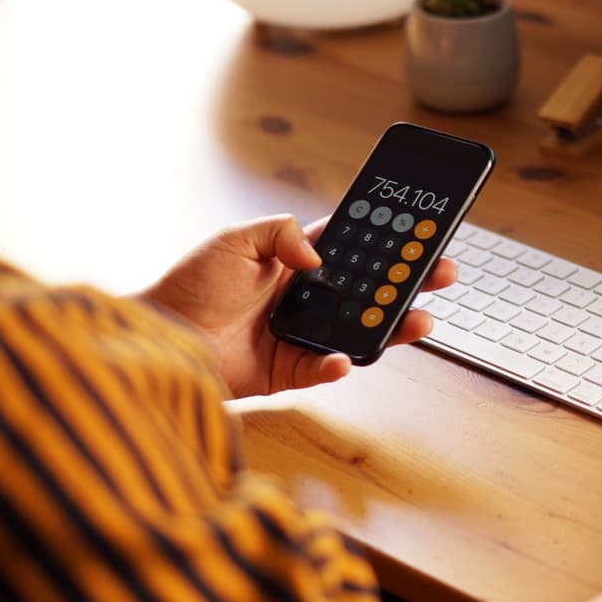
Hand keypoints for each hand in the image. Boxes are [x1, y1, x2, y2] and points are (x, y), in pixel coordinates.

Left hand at [137, 214, 456, 397]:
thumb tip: (319, 256)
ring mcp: (302, 335)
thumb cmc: (189, 287)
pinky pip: (324, 368)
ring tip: (420, 319)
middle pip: (371, 289)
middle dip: (409, 282)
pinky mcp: (291, 370)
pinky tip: (344, 357)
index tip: (420, 233)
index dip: (387, 241)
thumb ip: (281, 232)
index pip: (354, 247)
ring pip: (361, 330)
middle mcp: (306, 298)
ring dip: (393, 326)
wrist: (159, 338)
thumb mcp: (235, 240)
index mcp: (297, 263)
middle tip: (441, 272)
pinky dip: (337, 364)